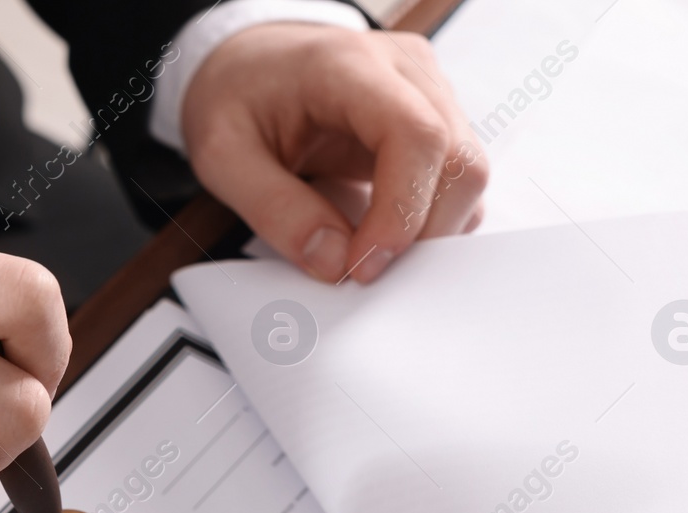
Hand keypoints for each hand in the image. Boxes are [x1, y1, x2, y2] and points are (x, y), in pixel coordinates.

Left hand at [182, 24, 487, 283]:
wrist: (248, 65)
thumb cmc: (234, 97)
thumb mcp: (222, 155)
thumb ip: (274, 209)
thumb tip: (335, 263)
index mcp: (347, 65)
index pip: (415, 134)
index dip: (402, 211)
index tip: (366, 265)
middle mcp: (404, 69)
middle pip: (457, 159)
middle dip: (419, 234)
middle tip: (362, 272)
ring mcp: (427, 91)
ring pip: (466, 174)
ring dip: (428, 231)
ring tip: (368, 254)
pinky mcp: (433, 119)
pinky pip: (454, 180)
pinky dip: (429, 220)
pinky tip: (383, 234)